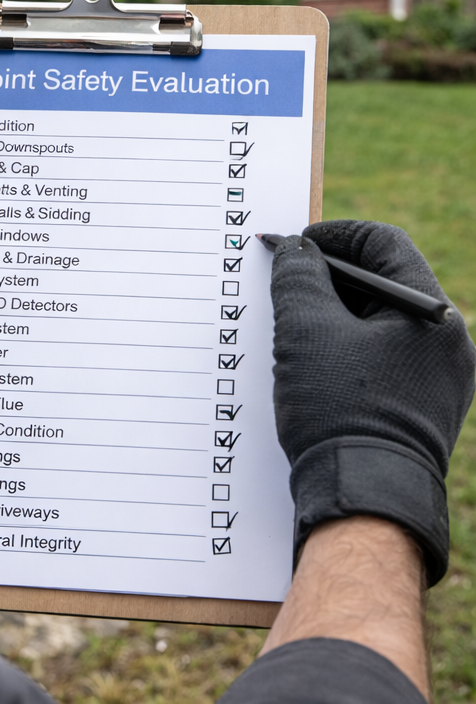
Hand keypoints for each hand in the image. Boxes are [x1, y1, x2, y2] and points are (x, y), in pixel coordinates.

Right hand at [270, 220, 474, 584]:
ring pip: (379, 322)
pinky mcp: (421, 407)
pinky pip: (382, 357)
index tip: (293, 245)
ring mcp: (438, 379)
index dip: (332, 234)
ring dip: (333, 312)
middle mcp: (447, 343)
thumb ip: (297, 276)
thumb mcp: (306, 330)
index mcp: (433, 315)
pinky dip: (346, 347)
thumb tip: (295, 249)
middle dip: (328, 276)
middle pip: (382, 282)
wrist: (365, 499)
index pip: (383, 244)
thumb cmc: (339, 411)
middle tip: (284, 282)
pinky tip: (311, 362)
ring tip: (290, 324)